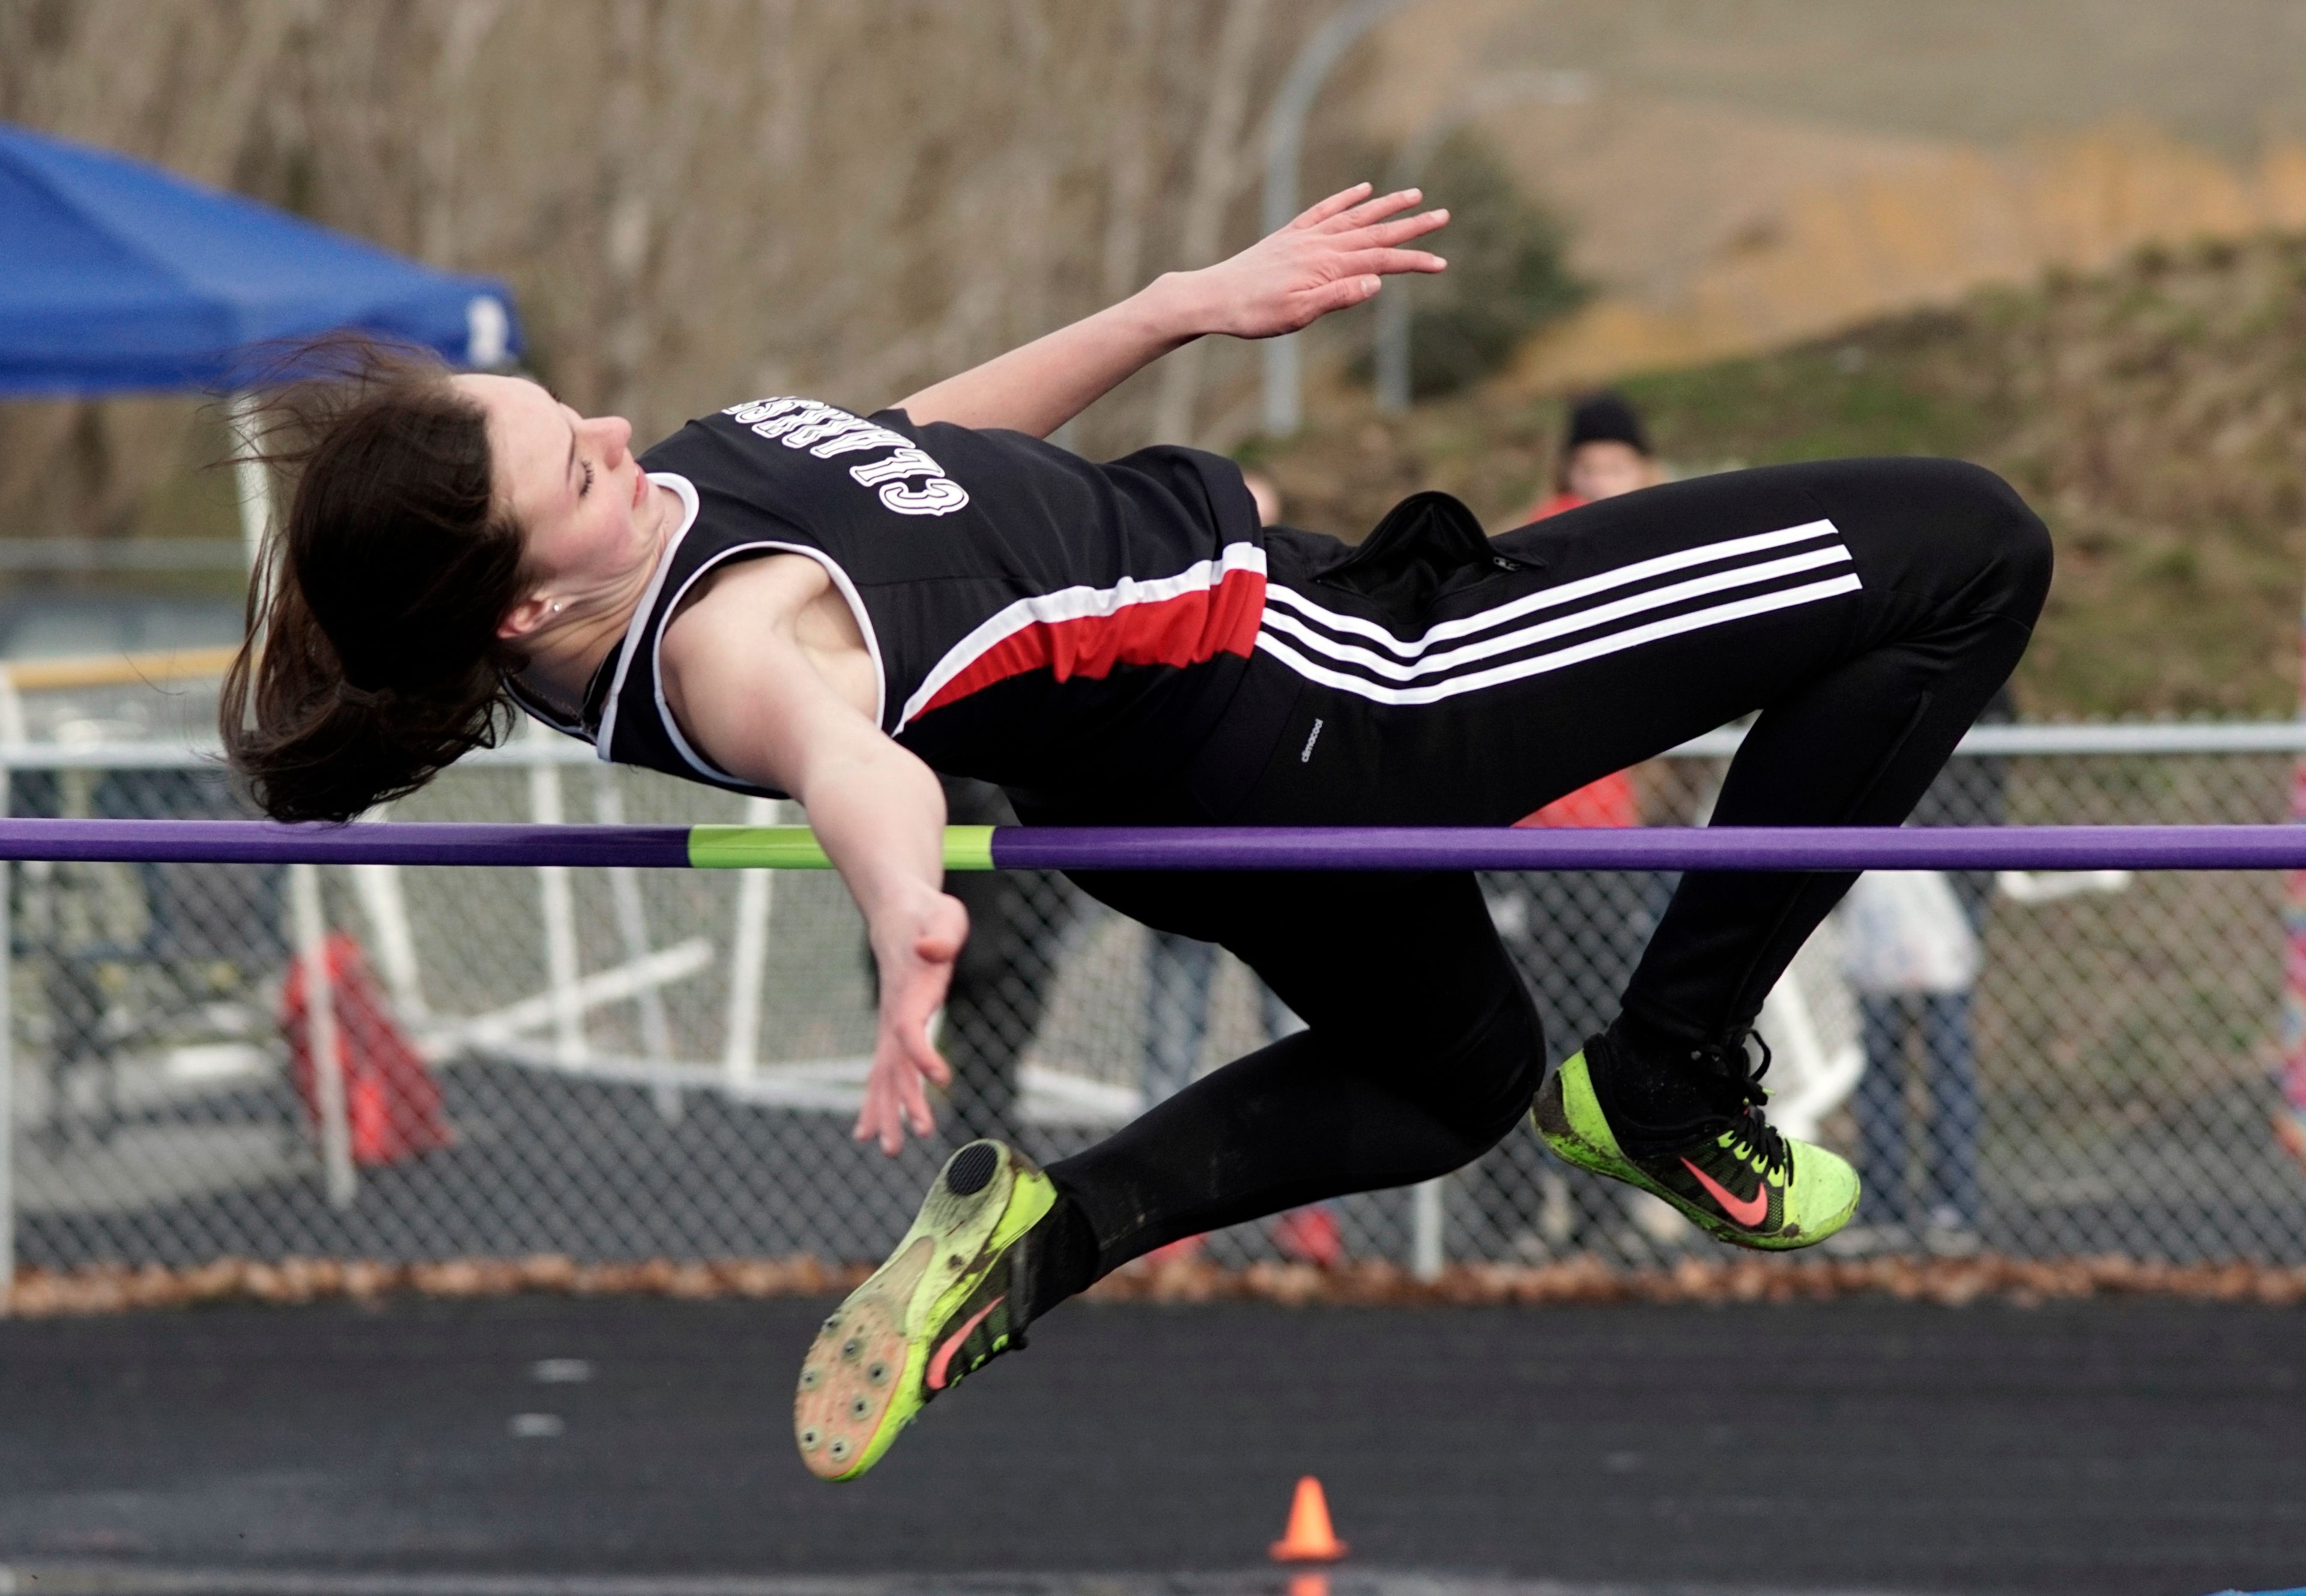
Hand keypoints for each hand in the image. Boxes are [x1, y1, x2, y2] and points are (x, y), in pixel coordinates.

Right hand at [853, 888, 968, 1154]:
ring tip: (889, 1149)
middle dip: (904, 1101)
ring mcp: (889, 1025)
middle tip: (916, 1135)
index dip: (922, 1054)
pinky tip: (869, 1131)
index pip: (910, 1030)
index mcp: (907, 991)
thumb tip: (931, 951)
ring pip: (884, 1075)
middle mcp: (893, 1015)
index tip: (940, 1078)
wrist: (898, 912)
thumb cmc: (927, 913)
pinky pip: (882, 1071)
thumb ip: (941, 934)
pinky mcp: (894, 1030)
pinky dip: (876, 1101)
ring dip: (886, 1112)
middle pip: (895, 1064)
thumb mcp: (944, 914)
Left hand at [1172, 183, 1447, 340]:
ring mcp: (1306, 236)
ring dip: (1386, 205)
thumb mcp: (1298, 315)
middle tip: (1443, 215)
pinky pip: (1325, 210)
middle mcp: (1321, 244)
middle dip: (1411, 226)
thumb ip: (1337, 297)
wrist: (1214, 296)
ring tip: (1414, 194)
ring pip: (1355, 216)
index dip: (1413, 262)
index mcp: (1327, 266)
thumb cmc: (1255, 313)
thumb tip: (1376, 282)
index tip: (1441, 263)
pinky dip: (1346, 199)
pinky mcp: (1291, 234)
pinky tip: (1363, 189)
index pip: (1381, 262)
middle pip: (1375, 233)